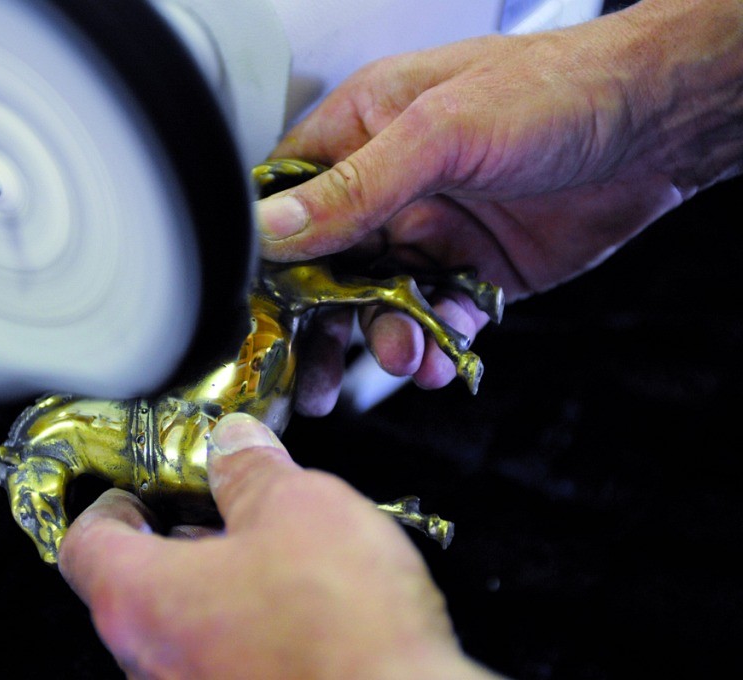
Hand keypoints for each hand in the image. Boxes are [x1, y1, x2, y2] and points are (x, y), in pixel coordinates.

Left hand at [58, 412, 502, 679]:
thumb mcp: (295, 505)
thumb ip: (249, 469)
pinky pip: (223, 662)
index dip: (111, 505)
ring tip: (272, 553)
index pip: (85, 544)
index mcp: (142, 600)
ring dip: (217, 585)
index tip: (141, 490)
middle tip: (220, 508)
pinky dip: (246, 628)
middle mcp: (153, 662)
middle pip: (135, 587)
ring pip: (183, 628)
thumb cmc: (341, 627)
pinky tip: (299, 605)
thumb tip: (235, 446)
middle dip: (178, 538)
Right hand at [264, 0, 742, 412]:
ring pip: (379, 302)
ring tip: (401, 357)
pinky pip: (436, 318)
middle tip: (309, 376)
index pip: (288, 196)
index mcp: (363, 128)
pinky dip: (434, 344)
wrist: (658, 125)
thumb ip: (354, 186)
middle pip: (326, 266)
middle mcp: (390, 184)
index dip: (269, 252)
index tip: (261, 304)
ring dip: (383, 338)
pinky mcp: (472, 271)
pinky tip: (440, 355)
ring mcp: (431, 231)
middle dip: (319, 324)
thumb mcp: (442, 131)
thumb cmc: (554, 90)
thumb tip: (271, 227)